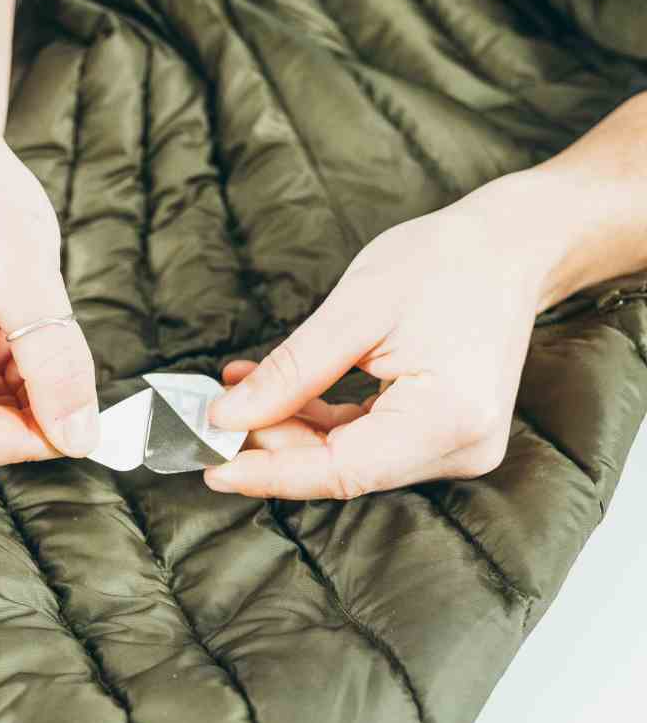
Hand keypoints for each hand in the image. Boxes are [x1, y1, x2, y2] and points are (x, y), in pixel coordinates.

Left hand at [204, 171, 570, 499]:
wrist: (508, 249)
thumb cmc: (445, 264)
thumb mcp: (353, 311)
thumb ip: (288, 373)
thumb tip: (228, 417)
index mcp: (448, 417)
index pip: (342, 470)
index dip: (271, 473)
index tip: (213, 468)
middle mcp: (461, 447)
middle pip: (343, 467)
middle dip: (274, 442)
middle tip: (218, 413)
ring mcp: (456, 447)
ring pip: (348, 458)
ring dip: (289, 429)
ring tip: (240, 391)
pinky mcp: (442, 436)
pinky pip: (365, 442)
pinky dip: (317, 420)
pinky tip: (275, 394)